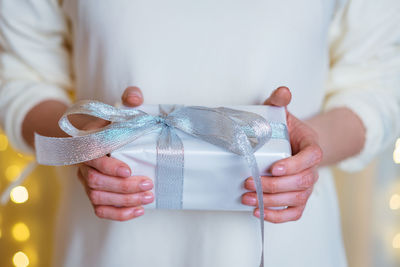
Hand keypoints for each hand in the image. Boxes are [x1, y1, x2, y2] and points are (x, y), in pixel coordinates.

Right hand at [77, 86, 153, 220]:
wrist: (99, 141)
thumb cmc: (112, 126)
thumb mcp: (120, 110)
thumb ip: (128, 100)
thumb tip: (135, 96)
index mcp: (88, 145)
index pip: (92, 159)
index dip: (109, 167)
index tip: (129, 170)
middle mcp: (84, 166)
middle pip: (96, 183)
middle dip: (123, 187)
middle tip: (149, 184)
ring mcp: (88, 183)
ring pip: (99, 199)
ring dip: (125, 201)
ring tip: (149, 197)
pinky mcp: (96, 196)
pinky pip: (101, 211)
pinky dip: (119, 214)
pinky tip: (139, 211)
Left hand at [241, 87, 321, 222]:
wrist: (291, 145)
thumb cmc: (284, 129)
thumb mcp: (281, 113)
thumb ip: (280, 102)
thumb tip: (283, 91)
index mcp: (311, 146)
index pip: (312, 158)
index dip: (295, 165)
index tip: (274, 167)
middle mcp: (312, 169)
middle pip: (302, 183)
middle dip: (275, 185)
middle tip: (250, 181)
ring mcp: (306, 186)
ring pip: (297, 199)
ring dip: (272, 201)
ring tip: (248, 198)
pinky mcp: (298, 198)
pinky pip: (294, 213)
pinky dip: (278, 216)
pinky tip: (258, 212)